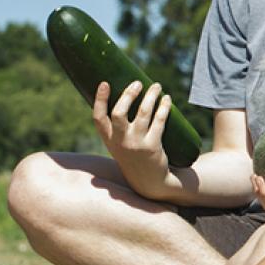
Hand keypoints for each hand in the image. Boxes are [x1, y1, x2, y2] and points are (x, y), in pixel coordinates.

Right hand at [92, 80, 171, 195]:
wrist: (149, 182)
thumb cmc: (134, 157)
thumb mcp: (119, 145)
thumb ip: (116, 128)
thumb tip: (126, 96)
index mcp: (108, 140)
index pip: (98, 118)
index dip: (100, 99)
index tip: (104, 83)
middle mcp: (120, 142)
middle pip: (119, 113)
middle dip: (128, 94)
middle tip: (138, 83)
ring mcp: (136, 144)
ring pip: (143, 113)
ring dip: (151, 95)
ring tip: (156, 86)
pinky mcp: (152, 146)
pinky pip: (159, 120)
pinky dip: (164, 106)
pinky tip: (167, 99)